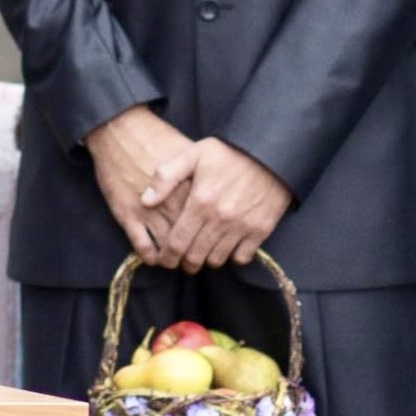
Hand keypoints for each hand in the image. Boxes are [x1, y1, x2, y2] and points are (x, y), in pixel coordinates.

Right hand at [86, 105, 200, 254]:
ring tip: (175, 262)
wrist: (121, 132)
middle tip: (195, 262)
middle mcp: (172, 204)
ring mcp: (149, 212)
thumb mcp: (190, 154)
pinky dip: (150, 256)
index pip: (208, 225)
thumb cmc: (156, 139)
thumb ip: (205, 177)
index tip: (212, 245)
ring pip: (167, 248)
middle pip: (190, 241)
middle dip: (194, 256)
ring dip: (172, 260)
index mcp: (190, 190)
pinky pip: (143, 246)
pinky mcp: (127, 215)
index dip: (212, 239)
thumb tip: (223, 193)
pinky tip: (154, 258)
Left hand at [144, 138, 290, 267]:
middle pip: (195, 257)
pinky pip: (241, 258)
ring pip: (217, 260)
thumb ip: (166, 176)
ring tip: (203, 251)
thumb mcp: (193, 154)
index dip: (167, 257)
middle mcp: (220, 219)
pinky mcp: (260, 230)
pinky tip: (227, 246)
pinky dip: (232, 256)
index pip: (177, 243)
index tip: (165, 260)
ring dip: (207, 259)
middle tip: (182, 260)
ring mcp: (242, 226)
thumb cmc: (228, 152)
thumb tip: (145, 200)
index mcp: (200, 202)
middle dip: (185, 263)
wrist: (270, 152)